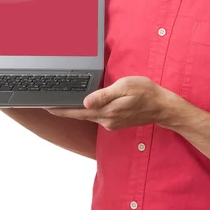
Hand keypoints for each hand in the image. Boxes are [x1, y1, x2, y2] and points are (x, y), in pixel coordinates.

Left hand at [46, 76, 178, 130]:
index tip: (47, 107)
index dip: (62, 110)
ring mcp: (112, 122)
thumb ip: (104, 95)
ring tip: (64, 104)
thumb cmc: (145, 93)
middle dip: (65, 110)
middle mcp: (107, 120)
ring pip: (89, 116)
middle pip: (81, 115)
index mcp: (106, 111)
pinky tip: (87, 106)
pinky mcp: (116, 122)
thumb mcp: (124, 87)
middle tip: (50, 105)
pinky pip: (98, 116)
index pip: (78, 112)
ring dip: (77, 111)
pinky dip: (89, 111)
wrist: (162, 107)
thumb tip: (85, 102)